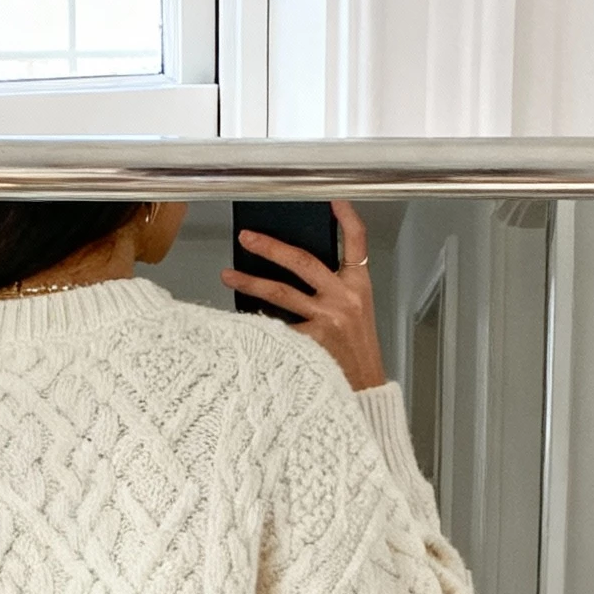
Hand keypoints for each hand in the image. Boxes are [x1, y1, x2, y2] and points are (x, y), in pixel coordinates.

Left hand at [222, 200, 386, 391]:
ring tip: (228, 277)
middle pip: (303, 261)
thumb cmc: (356, 356)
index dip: (346, 217)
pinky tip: (241, 325)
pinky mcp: (310, 343)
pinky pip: (277, 327)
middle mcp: (343, 299)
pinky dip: (258, 326)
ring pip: (280, 293)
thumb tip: (297, 271)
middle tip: (248, 237)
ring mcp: (326, 320)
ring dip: (251, 282)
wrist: (365, 395)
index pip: (357, 242)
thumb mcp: (357, 315)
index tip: (331, 198)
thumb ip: (335, 291)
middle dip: (271, 247)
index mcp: (359, 287)